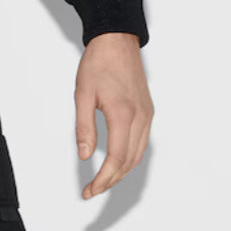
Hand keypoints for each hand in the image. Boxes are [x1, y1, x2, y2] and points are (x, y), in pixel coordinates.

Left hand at [74, 32, 153, 198]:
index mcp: (123, 113)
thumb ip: (84, 127)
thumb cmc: (99, 63)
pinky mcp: (148, 111)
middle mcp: (140, 117)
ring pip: (138, 155)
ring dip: (122, 171)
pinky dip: (130, 157)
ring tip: (103, 180)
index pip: (117, 158)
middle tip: (93, 189)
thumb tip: (85, 155)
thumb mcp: (83, 94)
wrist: (117, 40)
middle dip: (111, 180)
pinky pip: (142, 142)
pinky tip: (118, 160)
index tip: (91, 190)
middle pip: (129, 162)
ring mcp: (147, 115)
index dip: (104, 179)